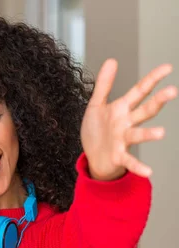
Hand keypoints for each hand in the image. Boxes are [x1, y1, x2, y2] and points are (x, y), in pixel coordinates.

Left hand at [81, 59, 176, 179]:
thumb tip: (112, 60)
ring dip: (149, 134)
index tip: (167, 67)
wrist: (92, 156)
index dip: (152, 79)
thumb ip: (104, 84)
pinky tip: (148, 171)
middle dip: (158, 101)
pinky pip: (129, 161)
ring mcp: (123, 139)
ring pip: (138, 134)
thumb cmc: (97, 130)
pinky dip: (138, 166)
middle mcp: (126, 123)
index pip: (140, 91)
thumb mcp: (96, 105)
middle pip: (145, 110)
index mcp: (122, 109)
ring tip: (161, 133)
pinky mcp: (118, 155)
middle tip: (172, 91)